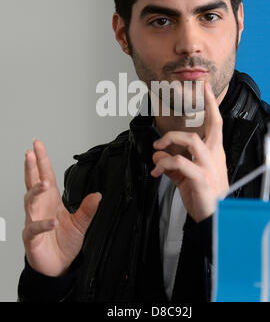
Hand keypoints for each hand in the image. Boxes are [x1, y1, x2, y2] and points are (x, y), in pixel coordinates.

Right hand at [22, 140, 100, 276]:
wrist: (58, 265)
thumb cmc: (65, 242)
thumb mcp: (81, 223)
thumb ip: (88, 209)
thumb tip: (98, 194)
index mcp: (51, 200)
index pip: (45, 176)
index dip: (41, 160)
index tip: (37, 146)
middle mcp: (40, 207)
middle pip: (33, 183)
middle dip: (31, 167)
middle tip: (30, 153)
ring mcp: (34, 220)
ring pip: (30, 202)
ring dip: (36, 192)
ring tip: (44, 184)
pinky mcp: (32, 237)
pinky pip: (34, 228)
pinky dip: (42, 224)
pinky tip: (52, 222)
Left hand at [151, 81, 228, 222]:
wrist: (214, 219)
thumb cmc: (203, 197)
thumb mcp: (186, 178)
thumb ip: (172, 165)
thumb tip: (157, 157)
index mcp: (214, 154)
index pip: (216, 125)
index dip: (211, 106)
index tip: (205, 88)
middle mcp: (215, 157)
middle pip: (212, 126)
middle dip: (205, 107)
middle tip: (197, 92)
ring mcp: (209, 167)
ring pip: (192, 140)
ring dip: (170, 139)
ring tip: (157, 148)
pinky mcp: (201, 178)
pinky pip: (180, 162)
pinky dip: (164, 164)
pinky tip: (156, 172)